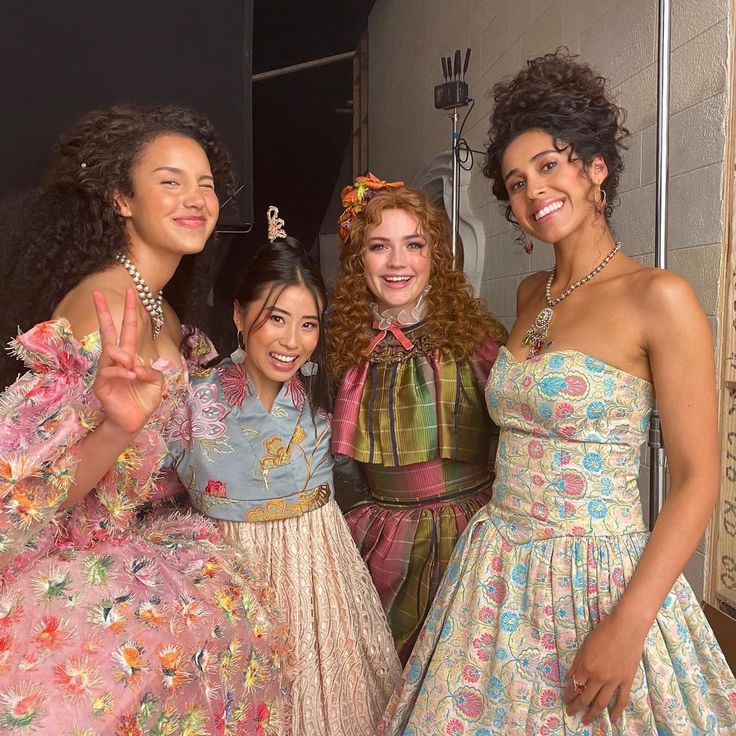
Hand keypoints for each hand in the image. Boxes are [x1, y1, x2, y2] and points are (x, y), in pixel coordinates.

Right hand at [92, 288, 163, 434]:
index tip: (132, 292)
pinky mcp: (101, 385)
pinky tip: (131, 376)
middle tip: (97, 293)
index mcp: (129, 357)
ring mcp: (106, 371)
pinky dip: (121, 371)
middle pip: (107, 332)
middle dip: (103, 312)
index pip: (128, 330)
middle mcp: (115, 361)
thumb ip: (152, 370)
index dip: (130, 312)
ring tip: (132, 366)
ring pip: (109, 351)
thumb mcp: (157, 382)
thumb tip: (136, 366)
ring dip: (123, 355)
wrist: (134, 421)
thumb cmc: (144, 400)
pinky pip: (108, 371)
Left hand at [563, 612, 647, 724]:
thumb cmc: (604, 631)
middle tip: (571, 712)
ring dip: (592, 714)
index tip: (565, 700)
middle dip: (576, 707)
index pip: (574, 686)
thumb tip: (569, 677)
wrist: (627, 627)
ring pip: (601, 703)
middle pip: (586, 698)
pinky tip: (612, 719)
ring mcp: (614, 681)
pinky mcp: (627, 681)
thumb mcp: (585, 645)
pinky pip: (622, 700)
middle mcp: (598, 677)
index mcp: (586, 666)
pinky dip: (617, 711)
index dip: (569, 694)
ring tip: (586, 721)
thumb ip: (577, 662)